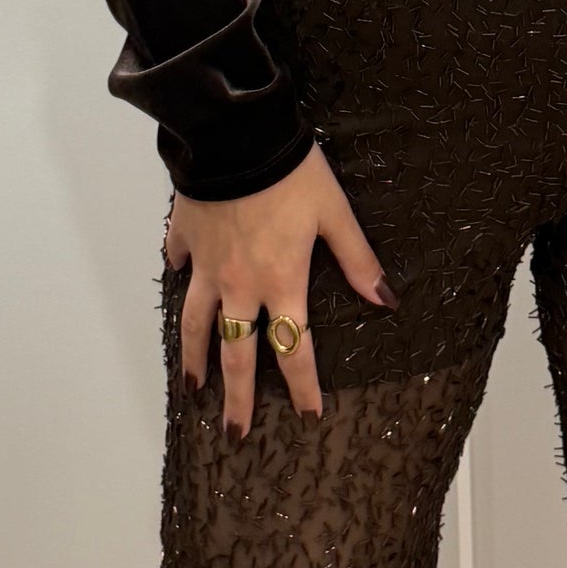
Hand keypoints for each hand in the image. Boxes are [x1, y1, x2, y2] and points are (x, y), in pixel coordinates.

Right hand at [164, 142, 396, 436]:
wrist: (234, 135)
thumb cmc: (290, 171)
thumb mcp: (335, 213)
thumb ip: (358, 260)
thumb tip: (386, 300)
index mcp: (281, 282)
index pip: (293, 349)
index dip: (303, 385)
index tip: (307, 415)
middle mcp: (239, 285)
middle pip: (237, 354)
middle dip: (237, 399)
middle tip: (234, 432)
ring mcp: (207, 264)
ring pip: (195, 323)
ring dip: (195, 358)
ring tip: (193, 386)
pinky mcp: (185, 236)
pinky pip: (180, 264)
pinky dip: (181, 277)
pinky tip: (181, 282)